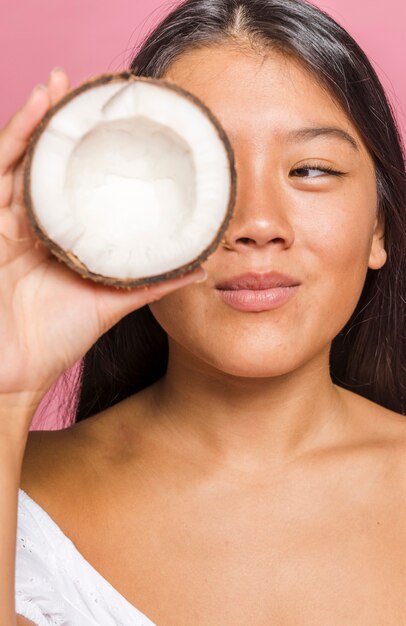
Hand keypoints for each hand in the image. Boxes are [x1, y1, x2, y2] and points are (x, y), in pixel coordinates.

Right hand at [0, 68, 204, 407]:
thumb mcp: (110, 304)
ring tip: (64, 86)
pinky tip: (37, 109)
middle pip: (49, 163)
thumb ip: (152, 283)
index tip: (123, 125)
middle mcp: (34, 224)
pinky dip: (17, 139)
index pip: (79, 185)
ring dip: (42, 120)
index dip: (95, 154)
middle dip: (68, 127)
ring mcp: (8, 222)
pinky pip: (0, 172)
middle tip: (91, 91)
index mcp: (64, 239)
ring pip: (23, 158)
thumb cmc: (53, 342)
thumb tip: (203, 265)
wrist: (9, 374)